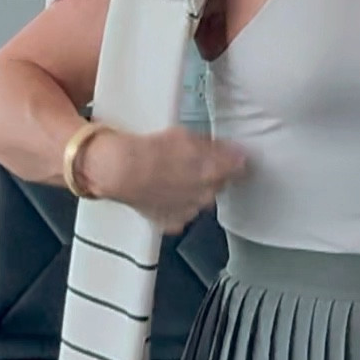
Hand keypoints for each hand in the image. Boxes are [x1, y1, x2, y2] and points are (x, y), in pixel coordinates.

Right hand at [85, 126, 248, 229]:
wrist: (121, 171)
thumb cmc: (151, 150)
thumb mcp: (186, 136)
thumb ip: (213, 146)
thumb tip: (235, 153)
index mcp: (215, 172)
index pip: (238, 168)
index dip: (233, 160)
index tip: (228, 155)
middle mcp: (207, 196)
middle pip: (219, 185)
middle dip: (213, 175)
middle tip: (193, 163)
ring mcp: (190, 211)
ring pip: (201, 201)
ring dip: (195, 191)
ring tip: (174, 177)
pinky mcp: (173, 223)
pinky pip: (183, 213)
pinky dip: (178, 205)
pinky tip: (165, 192)